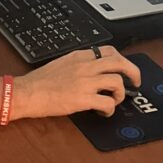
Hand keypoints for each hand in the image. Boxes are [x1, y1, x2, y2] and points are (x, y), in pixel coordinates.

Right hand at [15, 47, 141, 118]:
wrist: (27, 92)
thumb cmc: (39, 81)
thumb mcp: (61, 63)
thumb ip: (78, 64)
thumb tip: (92, 71)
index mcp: (79, 56)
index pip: (109, 50)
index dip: (121, 59)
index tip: (124, 68)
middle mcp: (84, 66)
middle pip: (119, 62)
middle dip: (133, 72)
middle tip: (135, 82)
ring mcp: (85, 81)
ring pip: (117, 81)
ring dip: (120, 93)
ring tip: (114, 100)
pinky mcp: (83, 98)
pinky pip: (107, 102)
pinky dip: (110, 108)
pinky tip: (104, 111)